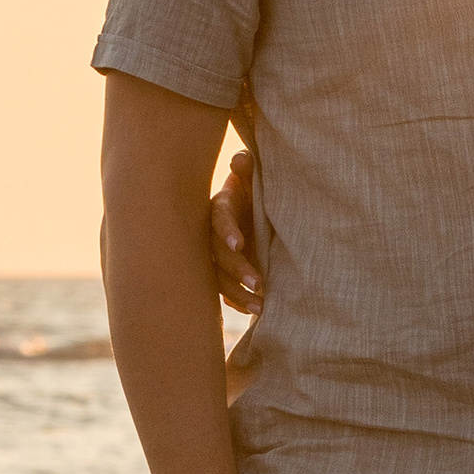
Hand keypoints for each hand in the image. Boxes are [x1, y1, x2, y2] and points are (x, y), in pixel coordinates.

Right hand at [209, 147, 262, 311]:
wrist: (256, 211)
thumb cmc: (255, 190)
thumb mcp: (254, 178)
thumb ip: (248, 169)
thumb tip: (241, 159)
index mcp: (220, 208)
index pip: (218, 219)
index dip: (226, 230)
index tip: (239, 244)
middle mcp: (213, 234)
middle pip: (218, 254)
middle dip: (236, 269)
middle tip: (258, 282)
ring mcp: (216, 256)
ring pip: (218, 277)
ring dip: (238, 293)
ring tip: (261, 307)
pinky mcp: (222, 273)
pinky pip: (224, 291)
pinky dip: (237, 302)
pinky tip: (252, 313)